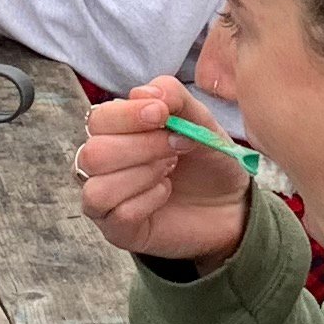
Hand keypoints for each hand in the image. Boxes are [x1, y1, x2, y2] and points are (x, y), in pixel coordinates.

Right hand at [76, 75, 253, 267]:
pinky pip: (119, 215)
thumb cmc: (207, 160)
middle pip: (93, 154)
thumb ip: (174, 98)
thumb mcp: (199, 120)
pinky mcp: (118, 232)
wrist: (230, 204)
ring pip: (98, 188)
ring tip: (169, 170)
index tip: (161, 114)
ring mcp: (106, 202)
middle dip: (141, 147)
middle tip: (176, 147)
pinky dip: (148, 200)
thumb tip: (143, 91)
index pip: (97, 120)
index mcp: (113, 133)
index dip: (127, 115)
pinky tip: (166, 192)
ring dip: (141, 174)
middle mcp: (101, 166)